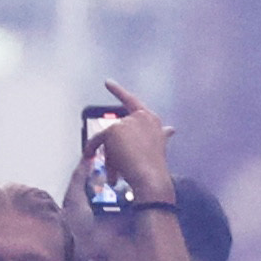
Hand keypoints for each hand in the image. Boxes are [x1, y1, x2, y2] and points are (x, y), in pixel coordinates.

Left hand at [85, 82, 179, 202]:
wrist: (151, 178)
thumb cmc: (155, 167)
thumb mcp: (159, 146)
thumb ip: (162, 135)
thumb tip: (171, 129)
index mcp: (151, 119)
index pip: (132, 102)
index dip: (118, 91)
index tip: (107, 82)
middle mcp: (140, 116)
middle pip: (116, 131)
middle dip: (114, 152)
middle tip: (115, 173)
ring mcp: (127, 122)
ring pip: (108, 138)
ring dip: (109, 157)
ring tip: (114, 175)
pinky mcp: (115, 130)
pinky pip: (97, 140)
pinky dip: (91, 147)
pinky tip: (88, 154)